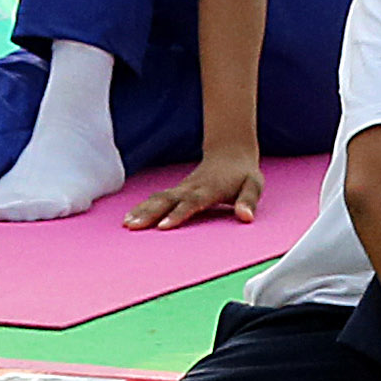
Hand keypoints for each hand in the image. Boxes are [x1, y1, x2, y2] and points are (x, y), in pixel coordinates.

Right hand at [127, 145, 265, 228]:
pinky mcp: (176, 190)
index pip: (191, 203)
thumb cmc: (243, 174)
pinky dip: (142, 207)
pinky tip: (129, 218)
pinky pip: (157, 198)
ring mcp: (181, 188)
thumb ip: (249, 201)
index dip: (177, 214)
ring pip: (158, 198)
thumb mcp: (254, 186)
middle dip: (149, 214)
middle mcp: (191, 188)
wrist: (230, 152)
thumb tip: (245, 217)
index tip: (163, 227)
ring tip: (126, 225)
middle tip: (133, 227)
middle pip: (167, 200)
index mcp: (209, 189)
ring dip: (141, 211)